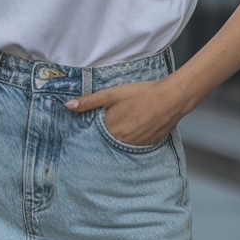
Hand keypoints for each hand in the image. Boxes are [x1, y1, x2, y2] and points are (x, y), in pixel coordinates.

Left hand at [65, 77, 182, 146]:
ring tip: (125, 123)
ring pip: (121, 145)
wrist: (171, 99)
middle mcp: (122, 142)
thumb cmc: (141, 94)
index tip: (92, 126)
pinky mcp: (148, 145)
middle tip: (111, 122)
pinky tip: (137, 126)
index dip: (92, 130)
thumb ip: (89, 101)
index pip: (93, 136)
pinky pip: (135, 145)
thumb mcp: (112, 94)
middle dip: (105, 135)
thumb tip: (68, 106)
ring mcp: (136, 145)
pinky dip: (132, 138)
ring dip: (119, 137)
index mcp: (110, 130)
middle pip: (107, 141)